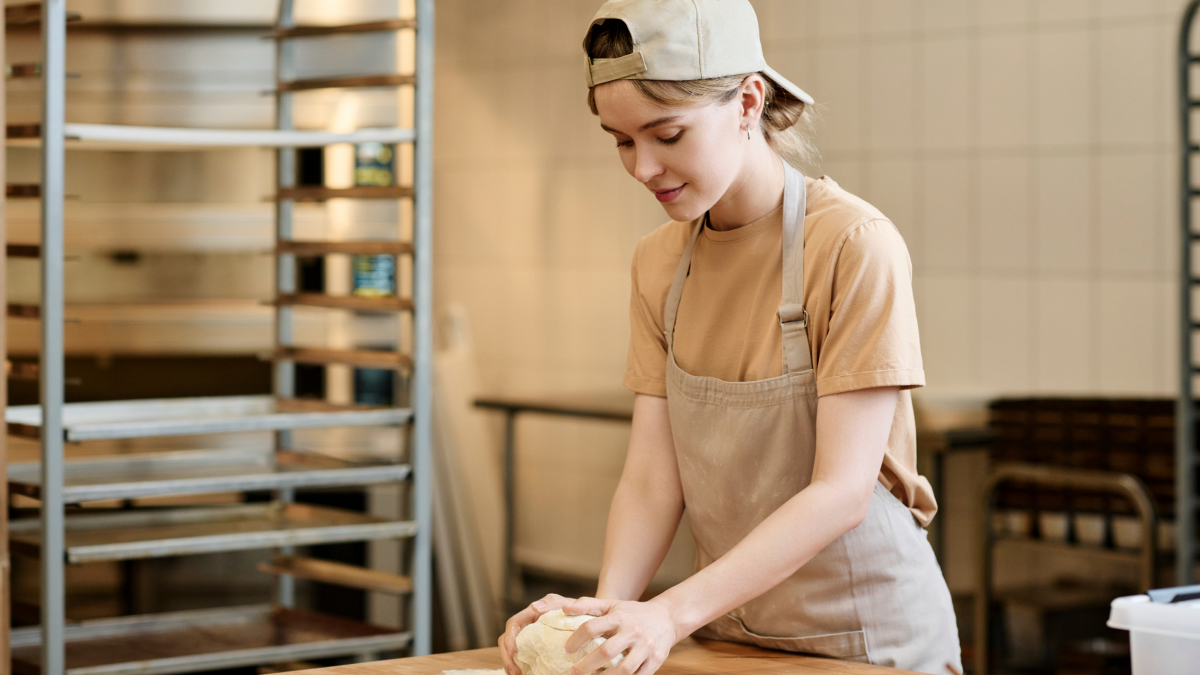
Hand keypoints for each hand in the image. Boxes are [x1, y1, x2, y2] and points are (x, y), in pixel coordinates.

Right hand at [499, 594, 577, 674]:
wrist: (587, 618)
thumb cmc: (575, 609)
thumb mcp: (563, 603)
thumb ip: (550, 603)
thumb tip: (535, 607)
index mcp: (530, 613)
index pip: (512, 624)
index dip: (509, 638)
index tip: (512, 653)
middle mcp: (526, 625)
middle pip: (506, 639)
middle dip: (506, 656)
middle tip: (514, 672)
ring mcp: (529, 636)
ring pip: (511, 649)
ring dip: (510, 662)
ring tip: (517, 674)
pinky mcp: (534, 647)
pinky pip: (522, 656)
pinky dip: (519, 665)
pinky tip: (523, 673)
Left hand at [562, 597, 678, 674]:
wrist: (667, 618)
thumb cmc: (633, 613)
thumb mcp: (612, 604)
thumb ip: (588, 605)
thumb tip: (564, 610)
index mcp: (619, 617)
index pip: (592, 627)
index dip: (576, 640)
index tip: (567, 649)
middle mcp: (633, 631)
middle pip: (606, 651)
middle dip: (587, 665)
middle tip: (574, 671)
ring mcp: (646, 647)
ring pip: (623, 669)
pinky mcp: (655, 660)